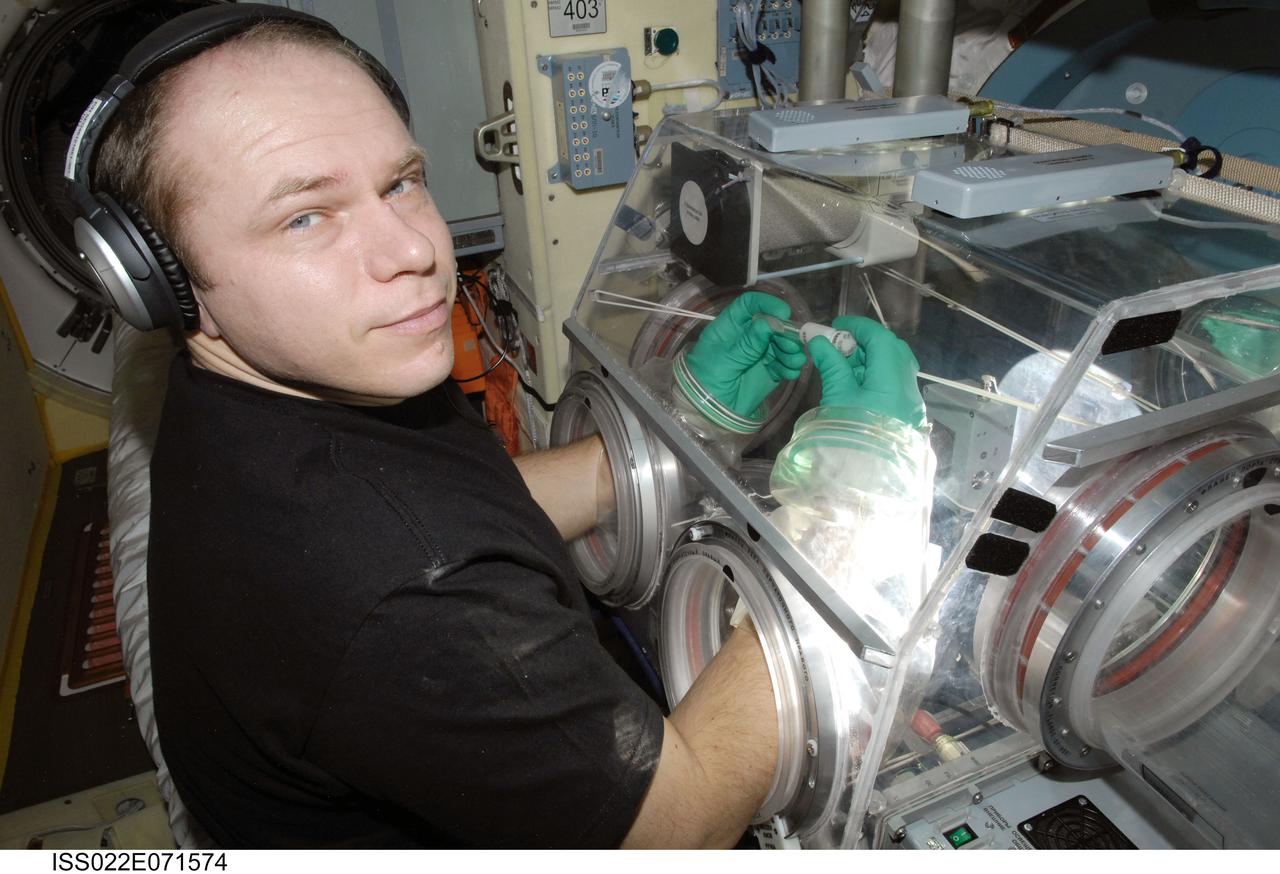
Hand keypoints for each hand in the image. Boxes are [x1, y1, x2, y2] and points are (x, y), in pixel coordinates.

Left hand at [677, 291, 806, 431]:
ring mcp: (759, 355)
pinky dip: (790, 366)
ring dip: (790, 349)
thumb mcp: (724, 359)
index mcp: (729, 327)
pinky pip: (784, 364)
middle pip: (771, 324)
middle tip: (793, 343)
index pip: (749, 306)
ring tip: (794, 361)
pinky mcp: (768, 372)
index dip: (766, 304)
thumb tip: (769, 323)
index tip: (784, 312)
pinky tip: (791, 371)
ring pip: (781, 344)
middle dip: (785, 332)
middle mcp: (747, 337)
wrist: (706, 413)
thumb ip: (748, 343)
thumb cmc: (706, 381)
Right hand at [808, 315, 925, 427]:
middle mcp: (908, 389)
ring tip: (841, 365)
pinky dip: (875, 376)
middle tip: (838, 345)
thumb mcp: (837, 397)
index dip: (858, 326)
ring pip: (893, 368)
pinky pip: (893, 385)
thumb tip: (819, 341)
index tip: (835, 324)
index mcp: (893, 381)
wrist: (867, 482)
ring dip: (869, 360)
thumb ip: (831, 365)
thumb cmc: (850, 436)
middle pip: (892, 351)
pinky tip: (854, 384)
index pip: (880, 339)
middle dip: (864, 342)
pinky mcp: (905, 416)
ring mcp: (909, 403)